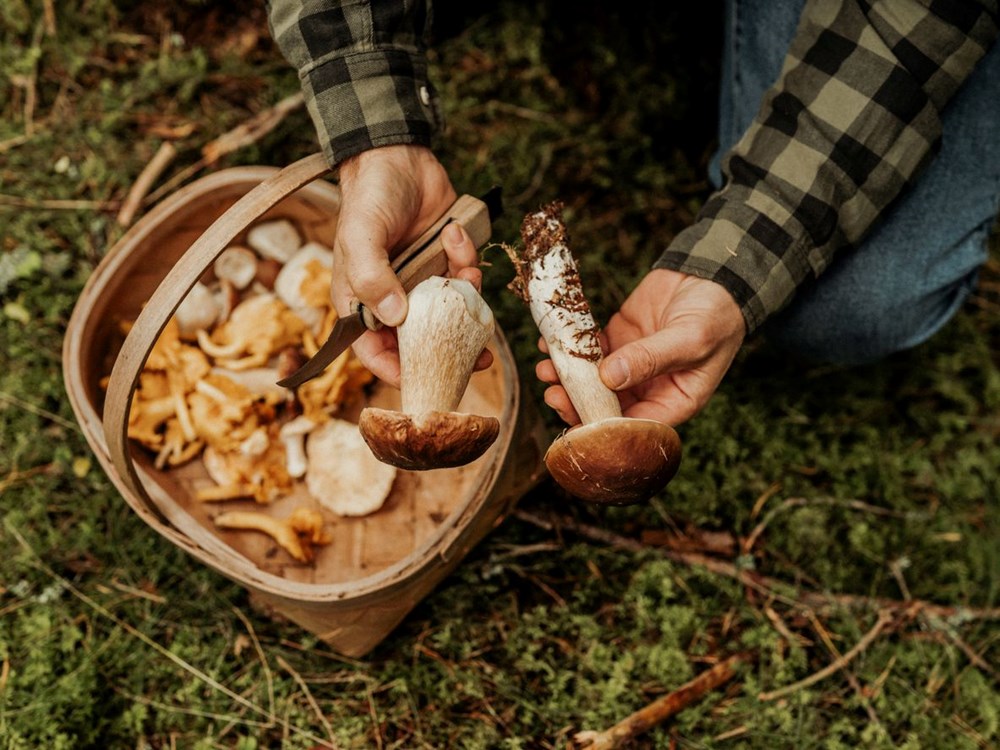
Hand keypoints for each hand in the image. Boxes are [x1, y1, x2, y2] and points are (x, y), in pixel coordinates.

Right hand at [332, 145, 487, 384]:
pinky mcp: (445, 263)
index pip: (374, 351)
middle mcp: (392, 298)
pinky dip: (467, 261)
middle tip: (480, 359)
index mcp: (362, 301)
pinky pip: (464, 278)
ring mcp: (421, 282)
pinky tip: (456, 235)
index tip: (427, 379)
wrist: (397, 155)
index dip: (398, 371)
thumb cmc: (368, 196)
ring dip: (465, 299)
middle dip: (450, 349)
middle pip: (420, 341)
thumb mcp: (361, 235)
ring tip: (467, 276)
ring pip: (450, 312)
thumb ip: (372, 277)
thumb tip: (395, 317)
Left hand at [537, 268, 744, 425]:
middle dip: (576, 403)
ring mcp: (629, 365)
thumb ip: (651, 359)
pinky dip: (569, 349)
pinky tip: (551, 342)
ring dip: (566, 378)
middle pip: (605, 408)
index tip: (577, 421)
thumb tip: (610, 378)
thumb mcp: (691, 339)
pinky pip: (588, 351)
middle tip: (553, 394)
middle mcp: (648, 389)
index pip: (635, 427)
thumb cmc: (716, 314)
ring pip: (591, 381)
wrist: (712, 274)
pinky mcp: (616, 340)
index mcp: (674, 402)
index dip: (604, 428)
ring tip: (546, 368)